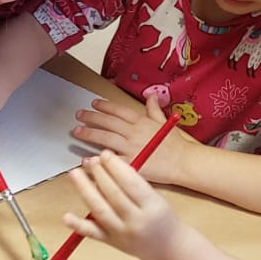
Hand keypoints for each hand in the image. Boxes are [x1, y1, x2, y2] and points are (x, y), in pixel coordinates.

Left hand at [62, 153, 185, 259]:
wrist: (168, 249)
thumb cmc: (163, 219)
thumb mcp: (156, 197)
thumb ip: (134, 184)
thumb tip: (108, 165)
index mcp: (152, 206)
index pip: (130, 183)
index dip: (115, 166)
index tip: (105, 154)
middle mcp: (136, 221)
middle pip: (113, 194)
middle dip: (99, 174)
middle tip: (91, 160)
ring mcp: (121, 233)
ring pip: (100, 210)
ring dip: (85, 190)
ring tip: (75, 174)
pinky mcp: (111, 243)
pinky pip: (92, 233)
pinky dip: (77, 225)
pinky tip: (66, 216)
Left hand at [72, 93, 189, 183]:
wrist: (184, 161)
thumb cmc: (176, 144)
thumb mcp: (165, 122)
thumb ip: (154, 109)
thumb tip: (151, 96)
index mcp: (141, 121)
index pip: (119, 110)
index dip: (105, 105)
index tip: (94, 103)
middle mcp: (134, 132)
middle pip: (108, 122)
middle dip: (91, 117)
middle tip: (78, 115)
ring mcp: (131, 147)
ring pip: (105, 138)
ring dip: (89, 133)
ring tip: (76, 131)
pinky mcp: (131, 163)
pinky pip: (111, 161)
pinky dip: (97, 160)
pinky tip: (86, 159)